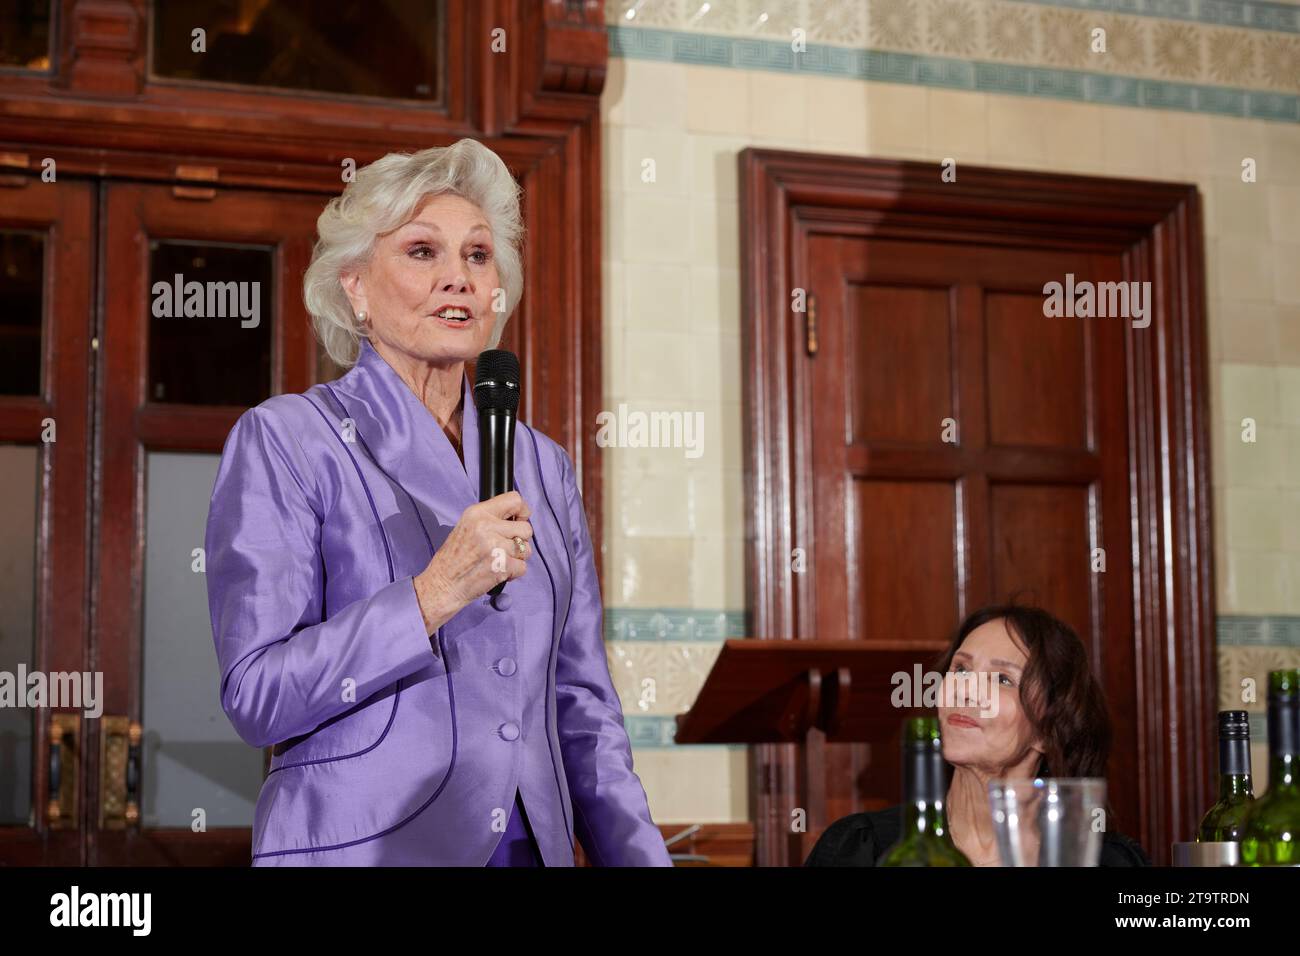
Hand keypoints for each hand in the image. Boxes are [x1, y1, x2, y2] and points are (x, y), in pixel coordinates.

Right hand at [413, 491, 532, 634]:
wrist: (442, 584)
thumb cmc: (454, 558)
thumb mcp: (466, 527)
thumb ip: (490, 519)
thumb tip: (518, 517)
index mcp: (478, 513)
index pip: (515, 500)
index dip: (522, 511)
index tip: (519, 520)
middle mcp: (487, 526)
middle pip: (526, 528)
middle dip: (520, 540)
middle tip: (504, 548)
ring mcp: (496, 546)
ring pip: (526, 549)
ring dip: (517, 557)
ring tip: (499, 560)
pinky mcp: (502, 566)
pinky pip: (523, 567)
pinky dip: (513, 573)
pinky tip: (498, 572)